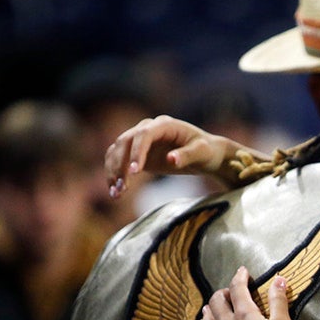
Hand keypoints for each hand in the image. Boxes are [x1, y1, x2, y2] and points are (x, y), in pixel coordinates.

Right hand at [105, 115, 245, 198]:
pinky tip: (114, 191)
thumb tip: (171, 159)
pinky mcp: (136, 152)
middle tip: (121, 188)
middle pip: (125, 142)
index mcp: (164, 125)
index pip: (144, 135)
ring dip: (113, 171)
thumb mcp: (202, 153)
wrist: (206, 154)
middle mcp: (148, 128)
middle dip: (120, 165)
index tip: (134, 172)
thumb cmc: (207, 151)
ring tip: (115, 193)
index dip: (137, 152)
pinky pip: (119, 160)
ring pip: (117, 151)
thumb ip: (187, 155)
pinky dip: (114, 174)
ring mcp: (140, 139)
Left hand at [193, 266, 295, 319]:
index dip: (240, 278)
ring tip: (208, 310)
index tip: (243, 271)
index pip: (238, 290)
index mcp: (245, 315)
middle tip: (226, 292)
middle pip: (217, 305)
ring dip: (207, 315)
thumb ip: (279, 301)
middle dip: (221, 295)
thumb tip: (278, 279)